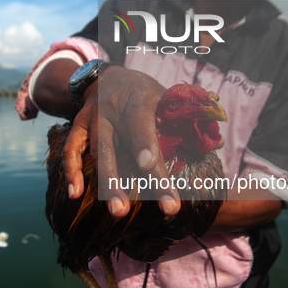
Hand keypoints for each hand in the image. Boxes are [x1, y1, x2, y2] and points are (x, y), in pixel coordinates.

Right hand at [62, 66, 181, 217]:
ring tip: (118, 212)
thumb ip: (188, 119)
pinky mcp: (78, 126)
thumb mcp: (167, 97)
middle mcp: (111, 108)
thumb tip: (216, 144)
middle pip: (116, 144)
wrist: (109, 76)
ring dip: (106, 183)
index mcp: (139, 98)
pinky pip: (71, 150)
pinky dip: (72, 171)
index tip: (151, 167)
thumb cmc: (145, 93)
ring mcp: (92, 118)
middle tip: (136, 208)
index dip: (145, 145)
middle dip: (125, 178)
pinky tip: (75, 195)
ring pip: (96, 151)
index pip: (141, 123)